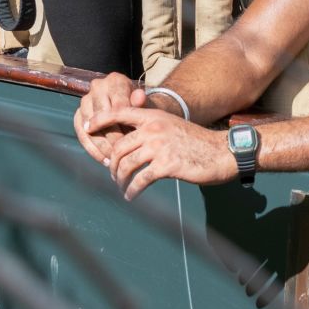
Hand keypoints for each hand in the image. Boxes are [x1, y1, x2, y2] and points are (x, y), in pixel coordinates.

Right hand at [74, 72, 142, 162]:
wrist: (132, 109)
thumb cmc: (141, 109)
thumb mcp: (145, 105)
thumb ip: (142, 103)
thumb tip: (140, 96)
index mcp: (115, 81)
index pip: (116, 105)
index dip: (123, 126)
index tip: (131, 142)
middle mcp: (97, 87)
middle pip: (101, 116)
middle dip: (112, 138)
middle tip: (122, 154)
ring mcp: (85, 101)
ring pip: (90, 127)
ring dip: (102, 146)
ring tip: (114, 161)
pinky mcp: (78, 116)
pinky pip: (82, 135)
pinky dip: (93, 150)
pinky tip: (104, 161)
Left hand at [93, 107, 235, 200]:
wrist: (221, 152)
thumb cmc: (196, 141)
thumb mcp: (172, 126)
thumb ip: (152, 129)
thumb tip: (131, 141)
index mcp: (154, 117)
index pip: (120, 113)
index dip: (101, 120)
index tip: (87, 128)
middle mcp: (153, 129)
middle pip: (119, 147)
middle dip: (112, 164)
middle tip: (113, 174)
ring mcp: (159, 146)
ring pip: (126, 165)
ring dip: (119, 179)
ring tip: (121, 187)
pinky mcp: (166, 165)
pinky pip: (140, 180)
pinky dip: (132, 191)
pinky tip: (131, 196)